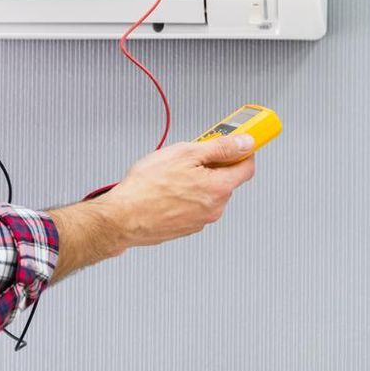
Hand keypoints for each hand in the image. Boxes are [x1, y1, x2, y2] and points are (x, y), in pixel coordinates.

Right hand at [96, 135, 257, 248]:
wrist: (122, 218)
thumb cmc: (147, 187)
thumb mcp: (185, 153)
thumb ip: (220, 147)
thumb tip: (245, 143)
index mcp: (219, 188)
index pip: (247, 166)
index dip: (243, 150)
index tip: (237, 142)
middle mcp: (215, 208)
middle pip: (226, 179)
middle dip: (213, 165)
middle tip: (192, 155)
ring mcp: (200, 220)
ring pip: (208, 192)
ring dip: (198, 180)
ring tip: (172, 173)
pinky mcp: (186, 227)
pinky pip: (194, 205)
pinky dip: (186, 195)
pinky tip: (167, 189)